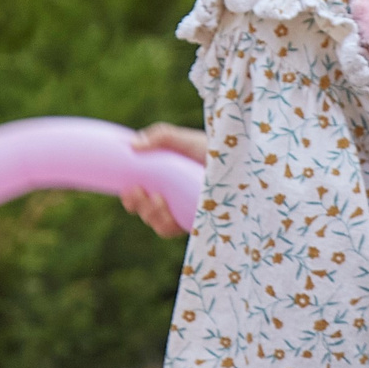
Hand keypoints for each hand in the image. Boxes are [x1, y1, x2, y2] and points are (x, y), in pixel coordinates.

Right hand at [123, 123, 207, 237]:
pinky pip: (178, 231)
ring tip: (156, 198)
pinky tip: (167, 211)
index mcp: (166, 186)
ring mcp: (188, 214)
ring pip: (159, 225)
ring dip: (151, 214)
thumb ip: (161, 136)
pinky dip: (167, 223)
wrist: (241, 159)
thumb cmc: (214, 149)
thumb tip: (133, 144)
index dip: (131, 200)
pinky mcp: (202, 224)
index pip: (141, 199)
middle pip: (147, 214)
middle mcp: (176, 203)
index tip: (126, 190)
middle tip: (136, 191)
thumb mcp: (185, 140)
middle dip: (137, 205)